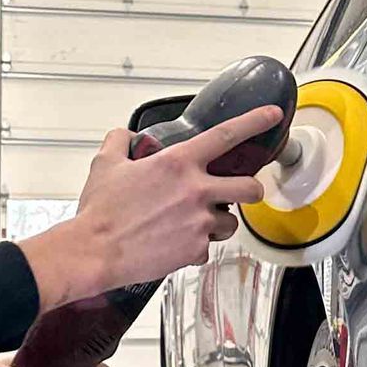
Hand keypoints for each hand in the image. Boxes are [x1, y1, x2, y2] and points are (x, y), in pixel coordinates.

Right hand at [20, 109, 278, 308]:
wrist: (93, 251)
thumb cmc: (100, 211)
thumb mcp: (105, 165)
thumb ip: (119, 143)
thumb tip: (124, 135)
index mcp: (177, 164)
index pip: (225, 135)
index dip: (254, 122)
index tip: (272, 114)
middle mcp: (195, 191)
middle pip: (249, 188)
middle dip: (250, 190)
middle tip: (239, 192)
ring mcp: (199, 223)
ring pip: (231, 223)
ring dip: (219, 223)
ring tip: (194, 223)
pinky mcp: (195, 250)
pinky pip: (207, 249)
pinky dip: (195, 248)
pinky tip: (174, 245)